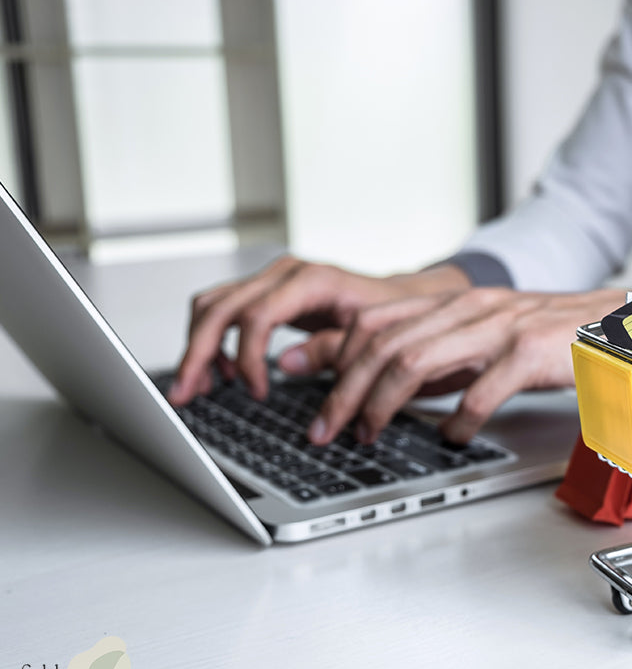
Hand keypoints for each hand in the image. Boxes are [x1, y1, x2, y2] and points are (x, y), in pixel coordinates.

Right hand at [168, 256, 470, 404]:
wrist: (405, 301)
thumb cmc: (394, 318)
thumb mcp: (372, 337)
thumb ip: (331, 349)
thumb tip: (284, 365)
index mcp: (312, 281)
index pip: (256, 315)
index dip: (247, 356)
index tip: (255, 392)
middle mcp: (286, 274)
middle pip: (219, 306)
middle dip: (198, 353)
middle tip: (188, 394)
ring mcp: (274, 281)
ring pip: (213, 305)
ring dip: (199, 346)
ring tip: (201, 388)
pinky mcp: (269, 294)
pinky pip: (225, 311)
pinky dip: (215, 341)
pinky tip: (226, 373)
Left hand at [281, 287, 625, 443]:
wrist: (610, 325)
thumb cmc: (541, 338)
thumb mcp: (475, 341)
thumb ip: (429, 357)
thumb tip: (374, 387)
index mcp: (448, 303)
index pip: (371, 324)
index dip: (334, 364)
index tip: (318, 404)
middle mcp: (464, 309)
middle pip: (381, 345)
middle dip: (343, 392)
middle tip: (326, 431)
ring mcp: (496, 328)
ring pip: (415, 360)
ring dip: (381, 404)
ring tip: (369, 435)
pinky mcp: (528, 353)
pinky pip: (480, 390)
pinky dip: (457, 419)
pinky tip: (451, 437)